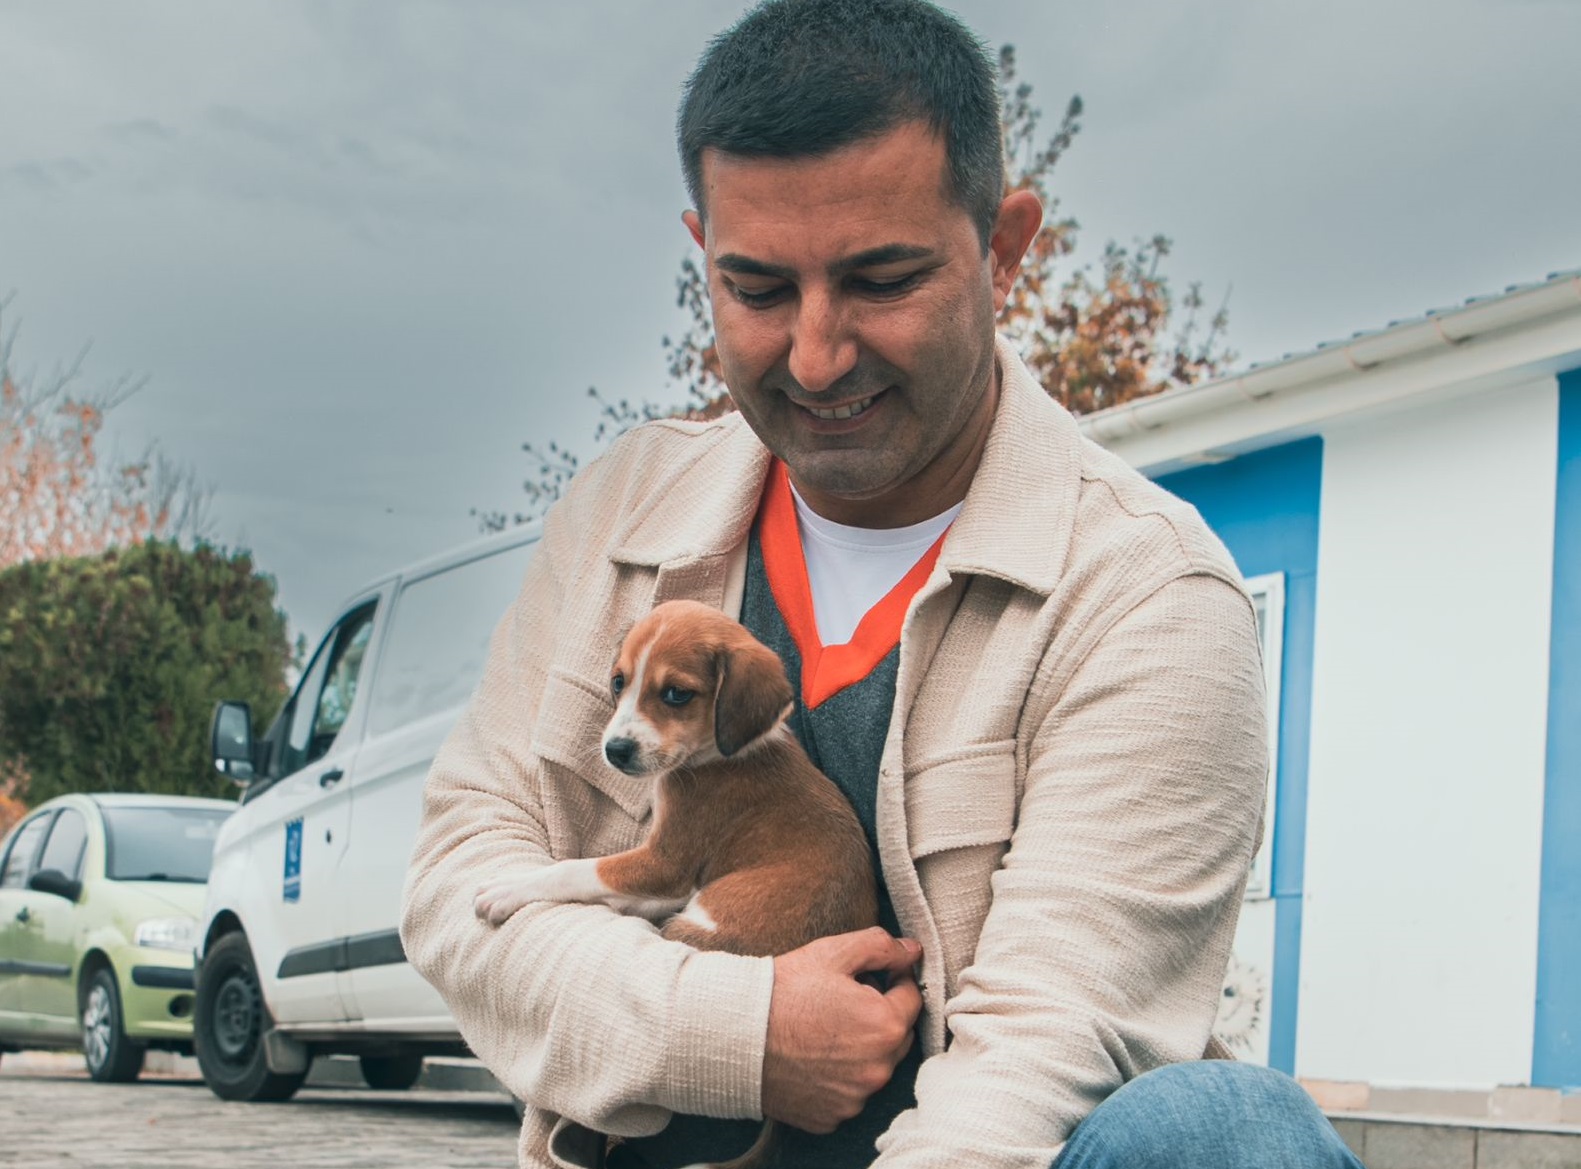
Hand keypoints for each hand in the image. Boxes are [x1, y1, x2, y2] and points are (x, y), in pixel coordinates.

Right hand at [761, 927, 922, 1132]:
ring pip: (874, 1066)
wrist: (733, 1035)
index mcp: (885, 1026)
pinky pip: (849, 1093)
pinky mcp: (832, 1116)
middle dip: (880, 1015)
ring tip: (824, 1029)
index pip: (912, 997)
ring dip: (862, 1048)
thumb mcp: (832, 953)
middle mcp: (878, 1069)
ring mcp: (855, 1098)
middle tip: (843, 1000)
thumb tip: (912, 950)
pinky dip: (840, 1077)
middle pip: (897, 1035)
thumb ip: (881, 947)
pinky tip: (813, 1056)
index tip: (868, 976)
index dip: (893, 980)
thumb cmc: (783, 991)